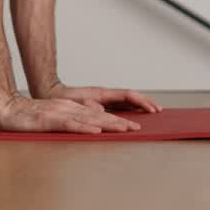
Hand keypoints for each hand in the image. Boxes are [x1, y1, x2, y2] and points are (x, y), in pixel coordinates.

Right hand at [0, 94, 141, 133]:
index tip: (132, 126)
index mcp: (68, 107)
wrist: (3, 108)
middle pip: (97, 116)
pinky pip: (69, 124)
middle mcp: (66, 108)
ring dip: (108, 124)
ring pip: (88, 119)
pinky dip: (84, 126)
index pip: (96, 114)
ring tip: (125, 128)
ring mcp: (57, 113)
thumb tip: (92, 122)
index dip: (115, 120)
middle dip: (119, 122)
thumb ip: (70, 118)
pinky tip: (96, 129)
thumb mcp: (52, 116)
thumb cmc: (25, 115)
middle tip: (137, 128)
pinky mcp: (48, 120)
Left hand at [41, 82, 162, 113]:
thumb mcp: (73, 102)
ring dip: (139, 107)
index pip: (128, 95)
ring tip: (151, 114)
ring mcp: (102, 99)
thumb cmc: (60, 98)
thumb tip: (100, 110)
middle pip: (130, 97)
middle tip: (158, 112)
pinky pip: (118, 107)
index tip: (152, 109)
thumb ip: (87, 105)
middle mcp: (104, 95)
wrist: (50, 93)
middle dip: (145, 103)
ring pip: (126, 102)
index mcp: (101, 93)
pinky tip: (134, 116)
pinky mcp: (99, 104)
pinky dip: (129, 110)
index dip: (142, 101)